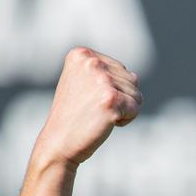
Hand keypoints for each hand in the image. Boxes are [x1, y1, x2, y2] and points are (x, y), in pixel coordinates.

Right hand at [33, 47, 142, 166]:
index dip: (110, 89)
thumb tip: (136, 76)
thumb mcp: (84, 84)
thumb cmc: (74, 115)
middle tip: (93, 109)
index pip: (120, 69)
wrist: (59, 142)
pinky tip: (105, 122)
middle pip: (132, 80)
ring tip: (98, 115)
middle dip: (120, 99)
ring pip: (136, 95)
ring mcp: (101, 79)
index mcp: (82, 54)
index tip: (87, 97)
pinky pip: (135, 109)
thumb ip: (108, 74)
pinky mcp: (111, 99)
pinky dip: (125, 120)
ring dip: (122, 110)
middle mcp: (91, 62)